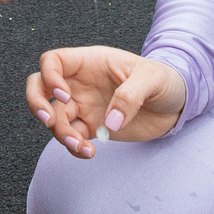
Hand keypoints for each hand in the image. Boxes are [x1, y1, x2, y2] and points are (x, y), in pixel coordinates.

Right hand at [25, 45, 185, 158]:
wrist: (175, 104)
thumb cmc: (164, 79)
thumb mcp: (152, 79)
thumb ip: (130, 95)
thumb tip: (110, 122)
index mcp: (89, 62)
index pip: (53, 61)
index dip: (50, 77)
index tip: (65, 96)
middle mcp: (79, 83)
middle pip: (40, 87)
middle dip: (37, 104)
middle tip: (50, 121)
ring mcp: (83, 105)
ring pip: (54, 117)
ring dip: (60, 133)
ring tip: (80, 145)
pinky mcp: (91, 127)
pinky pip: (71, 137)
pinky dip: (74, 148)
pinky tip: (89, 152)